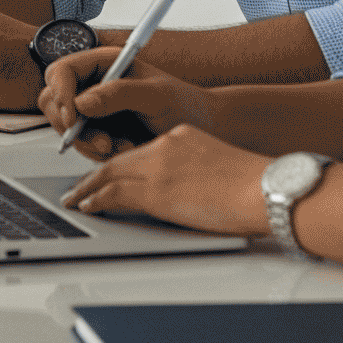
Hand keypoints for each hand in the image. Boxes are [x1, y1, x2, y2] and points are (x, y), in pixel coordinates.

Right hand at [38, 46, 216, 159]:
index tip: (74, 115)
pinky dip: (97, 153)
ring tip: (122, 147)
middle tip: (102, 141)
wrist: (207, 133)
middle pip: (54, 100)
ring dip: (88, 142)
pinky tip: (124, 150)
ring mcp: (95, 110)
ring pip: (65, 127)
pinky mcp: (99, 133)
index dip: (62, 92)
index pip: (62, 71)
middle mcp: (95, 84)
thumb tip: (82, 101)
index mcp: (104, 64)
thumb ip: (119, 93)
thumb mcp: (157, 95)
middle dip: (72, 125)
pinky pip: (81, 145)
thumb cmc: (188, 106)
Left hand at [61, 123, 267, 237]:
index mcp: (181, 136)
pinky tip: (88, 206)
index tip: (108, 174)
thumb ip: (195, 171)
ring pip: (110, 175)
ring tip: (76, 200)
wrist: (266, 189)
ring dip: (89, 189)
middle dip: (95, 176)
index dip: (119, 164)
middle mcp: (165, 145)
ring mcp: (158, 167)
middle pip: (119, 160)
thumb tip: (184, 193)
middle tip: (79, 187)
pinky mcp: (156, 191)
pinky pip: (115, 194)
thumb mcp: (219, 165)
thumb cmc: (257, 186)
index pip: (140, 151)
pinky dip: (96, 199)